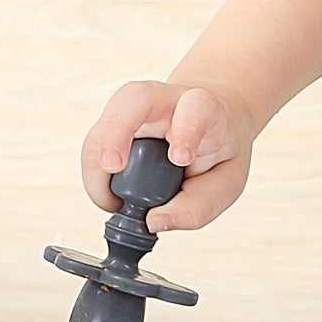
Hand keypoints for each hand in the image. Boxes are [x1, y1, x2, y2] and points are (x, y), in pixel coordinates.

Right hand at [80, 80, 255, 231]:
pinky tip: (109, 197)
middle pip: (135, 99)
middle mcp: (165, 100)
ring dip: (97, 159)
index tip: (180, 159)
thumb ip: (197, 206)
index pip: (196, 107)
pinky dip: (96, 174)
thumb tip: (153, 222)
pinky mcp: (113, 122)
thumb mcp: (225, 183)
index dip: (187, 130)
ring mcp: (134, 108)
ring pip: (106, 120)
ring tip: (110, 200)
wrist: (212, 123)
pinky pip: (95, 143)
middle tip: (112, 166)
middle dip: (118, 131)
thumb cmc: (218, 151)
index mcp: (205, 109)